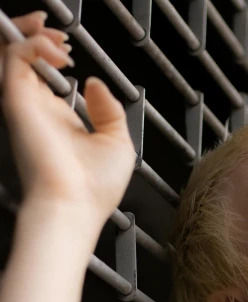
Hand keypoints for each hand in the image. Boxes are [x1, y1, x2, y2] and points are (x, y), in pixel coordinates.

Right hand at [0, 10, 135, 226]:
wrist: (75, 206)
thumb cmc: (95, 189)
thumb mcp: (118, 144)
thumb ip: (110, 111)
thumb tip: (95, 84)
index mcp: (60, 121)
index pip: (45, 78)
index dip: (53, 56)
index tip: (70, 53)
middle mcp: (39, 111)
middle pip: (24, 61)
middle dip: (38, 37)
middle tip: (59, 39)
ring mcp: (26, 106)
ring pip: (13, 53)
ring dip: (32, 34)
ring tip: (55, 38)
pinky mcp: (17, 102)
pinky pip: (15, 58)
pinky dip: (34, 45)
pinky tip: (56, 54)